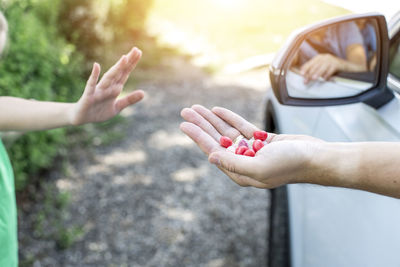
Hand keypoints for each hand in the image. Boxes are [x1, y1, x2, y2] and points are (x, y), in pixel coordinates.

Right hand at [69, 47, 143, 125]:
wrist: (81, 118)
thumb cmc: (99, 111)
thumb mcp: (117, 107)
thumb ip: (129, 100)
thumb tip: (143, 93)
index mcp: (114, 89)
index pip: (125, 74)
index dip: (131, 64)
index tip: (138, 52)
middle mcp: (107, 87)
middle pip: (119, 73)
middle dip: (127, 62)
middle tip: (136, 50)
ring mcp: (98, 90)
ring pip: (109, 78)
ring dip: (116, 69)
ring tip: (124, 58)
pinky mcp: (88, 96)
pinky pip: (91, 85)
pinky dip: (94, 76)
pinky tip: (96, 66)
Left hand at [180, 105, 323, 187]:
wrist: (316, 157)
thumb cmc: (290, 164)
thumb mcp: (260, 167)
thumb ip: (234, 164)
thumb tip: (211, 157)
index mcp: (239, 172)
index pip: (213, 150)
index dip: (197, 136)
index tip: (184, 124)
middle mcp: (243, 162)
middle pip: (216, 139)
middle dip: (201, 125)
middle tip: (185, 111)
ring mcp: (253, 150)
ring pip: (227, 132)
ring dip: (213, 119)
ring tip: (197, 108)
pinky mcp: (262, 141)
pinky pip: (242, 128)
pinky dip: (230, 118)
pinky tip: (218, 110)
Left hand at [300, 53, 339, 83]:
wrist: (346, 65)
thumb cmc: (331, 67)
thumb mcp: (322, 66)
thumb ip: (315, 69)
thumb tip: (305, 75)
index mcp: (319, 57)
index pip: (310, 63)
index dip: (305, 68)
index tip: (301, 74)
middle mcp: (325, 57)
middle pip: (315, 66)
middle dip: (310, 73)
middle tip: (306, 80)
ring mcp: (331, 60)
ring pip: (322, 67)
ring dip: (318, 73)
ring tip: (313, 78)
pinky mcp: (337, 64)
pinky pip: (331, 70)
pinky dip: (327, 75)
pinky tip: (324, 79)